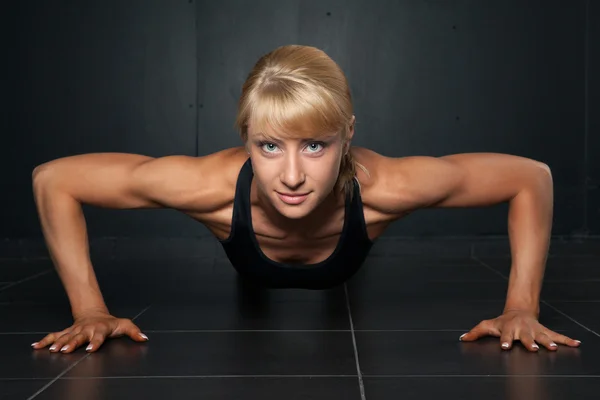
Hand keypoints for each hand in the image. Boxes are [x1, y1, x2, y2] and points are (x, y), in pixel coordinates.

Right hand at [30, 309, 148, 352]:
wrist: (94, 314)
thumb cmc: (110, 323)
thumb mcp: (124, 325)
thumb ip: (134, 332)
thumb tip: (144, 338)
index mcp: (100, 329)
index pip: (98, 337)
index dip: (95, 343)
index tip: (90, 349)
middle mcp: (86, 330)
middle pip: (78, 337)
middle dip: (72, 344)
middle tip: (64, 351)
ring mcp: (75, 331)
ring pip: (65, 337)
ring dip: (58, 343)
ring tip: (51, 350)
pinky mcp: (67, 332)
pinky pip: (54, 336)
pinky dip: (45, 340)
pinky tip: (36, 346)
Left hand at [459, 309, 581, 351]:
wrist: (519, 311)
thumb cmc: (502, 322)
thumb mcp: (488, 325)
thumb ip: (475, 332)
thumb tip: (462, 339)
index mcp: (509, 329)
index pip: (505, 335)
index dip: (505, 340)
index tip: (504, 346)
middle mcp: (523, 330)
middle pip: (526, 337)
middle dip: (530, 343)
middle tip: (533, 349)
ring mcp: (535, 330)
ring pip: (543, 336)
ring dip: (549, 342)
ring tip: (554, 348)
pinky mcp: (545, 331)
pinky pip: (557, 335)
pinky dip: (567, 340)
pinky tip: (576, 343)